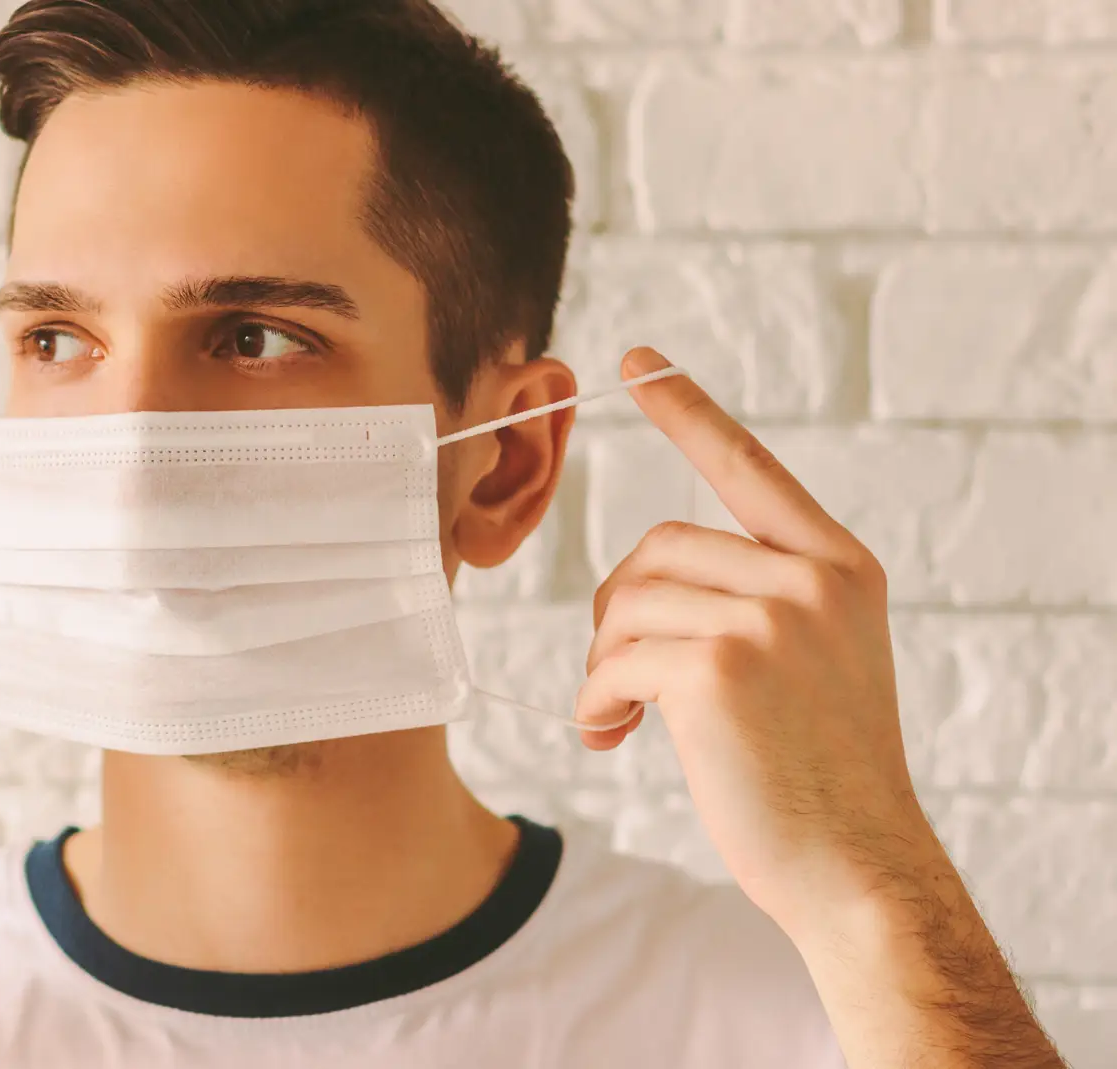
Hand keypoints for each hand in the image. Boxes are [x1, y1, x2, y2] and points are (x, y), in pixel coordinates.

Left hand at [577, 347, 949, 938]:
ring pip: (627, 602)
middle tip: (618, 676)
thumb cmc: (818, 776)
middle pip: (656, 547)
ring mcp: (768, 618)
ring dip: (604, 663)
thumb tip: (644, 586)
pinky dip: (596, 699)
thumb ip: (757, 601)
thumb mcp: (814, 662)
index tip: (637, 359)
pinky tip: (612, 735)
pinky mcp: (716, 667)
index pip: (748, 465)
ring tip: (621, 715)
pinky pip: (613, 658)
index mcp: (837, 566)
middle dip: (618, 610)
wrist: (855, 866)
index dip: (686, 410)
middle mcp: (809, 578)